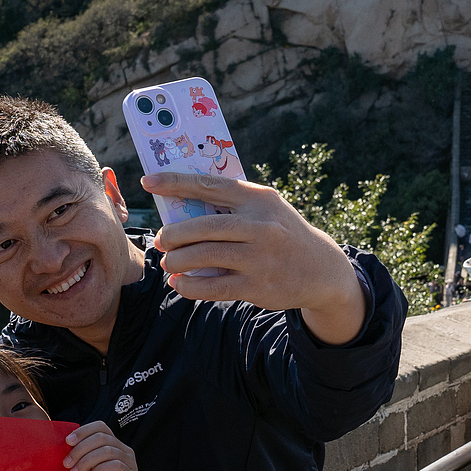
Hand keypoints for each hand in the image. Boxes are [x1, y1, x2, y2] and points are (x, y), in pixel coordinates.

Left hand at [64, 421, 142, 470]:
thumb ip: (77, 461)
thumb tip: (63, 450)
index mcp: (112, 447)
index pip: (100, 427)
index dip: (83, 431)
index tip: (68, 441)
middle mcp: (123, 451)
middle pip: (102, 437)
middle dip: (80, 448)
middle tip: (67, 463)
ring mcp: (129, 463)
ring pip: (107, 450)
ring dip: (86, 460)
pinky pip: (115, 465)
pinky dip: (99, 470)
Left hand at [143, 173, 367, 343]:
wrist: (321, 269)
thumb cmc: (281, 233)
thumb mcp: (266, 209)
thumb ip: (232, 205)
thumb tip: (180, 207)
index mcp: (258, 198)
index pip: (209, 185)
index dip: (176, 183)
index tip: (149, 183)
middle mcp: (260, 225)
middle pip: (202, 227)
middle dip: (173, 234)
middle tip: (162, 240)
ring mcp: (259, 257)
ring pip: (204, 256)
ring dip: (178, 260)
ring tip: (169, 262)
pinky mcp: (257, 286)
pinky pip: (213, 287)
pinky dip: (190, 286)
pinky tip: (180, 283)